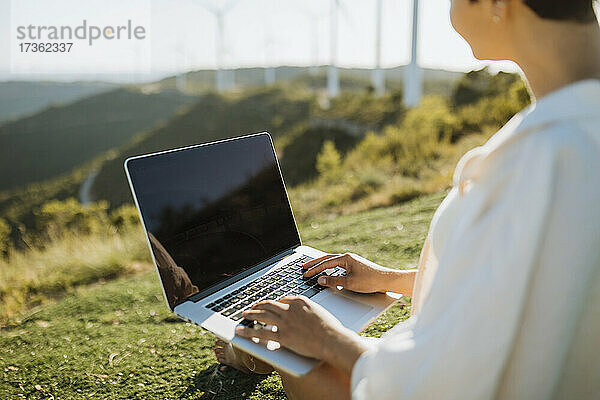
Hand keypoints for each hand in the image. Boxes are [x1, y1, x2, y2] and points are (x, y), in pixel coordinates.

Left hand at [235, 296, 368, 374]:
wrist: (332, 339)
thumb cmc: (332, 330)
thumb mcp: (321, 314)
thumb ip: (310, 312)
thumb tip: (308, 317)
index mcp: (300, 301)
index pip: (284, 299)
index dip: (275, 303)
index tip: (272, 305)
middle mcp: (290, 309)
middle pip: (270, 304)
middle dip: (260, 305)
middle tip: (253, 306)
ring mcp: (285, 322)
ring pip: (262, 315)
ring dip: (251, 314)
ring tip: (245, 314)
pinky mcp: (282, 335)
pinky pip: (261, 332)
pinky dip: (248, 331)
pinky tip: (240, 331)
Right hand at [302, 253, 389, 292]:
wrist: (387, 280)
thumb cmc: (371, 281)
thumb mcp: (350, 283)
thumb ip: (333, 281)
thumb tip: (320, 280)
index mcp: (346, 258)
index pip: (325, 263)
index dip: (314, 269)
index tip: (305, 273)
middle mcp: (348, 257)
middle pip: (327, 259)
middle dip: (314, 263)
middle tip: (303, 266)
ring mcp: (351, 261)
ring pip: (332, 261)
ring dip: (321, 264)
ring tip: (312, 268)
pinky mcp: (354, 266)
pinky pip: (338, 265)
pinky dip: (329, 267)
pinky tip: (327, 272)